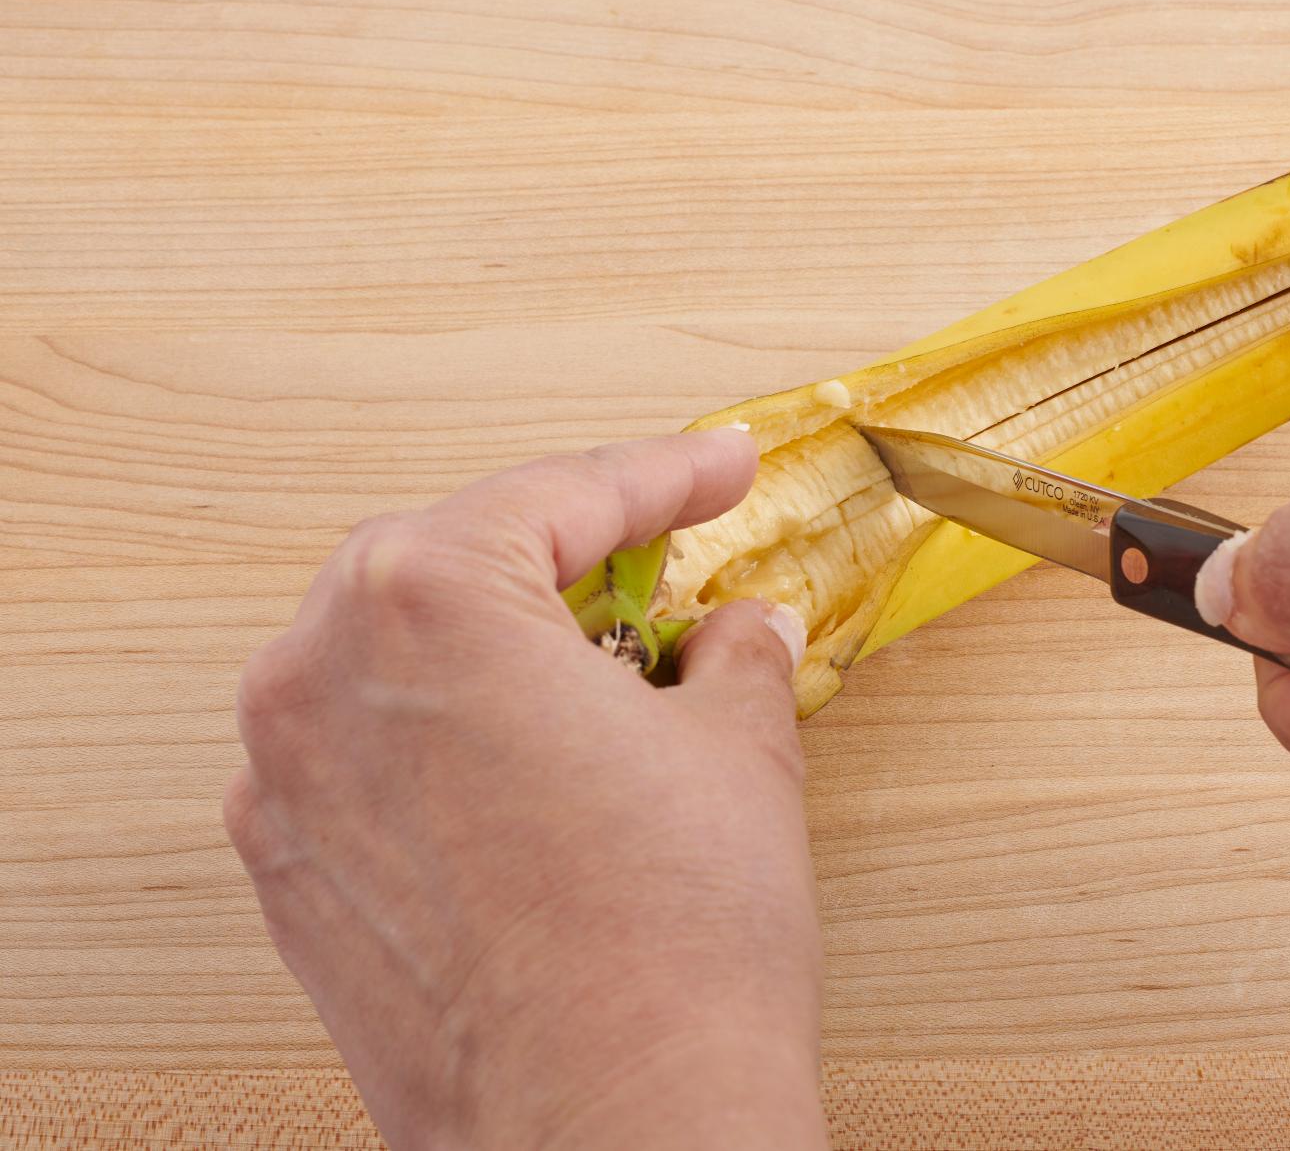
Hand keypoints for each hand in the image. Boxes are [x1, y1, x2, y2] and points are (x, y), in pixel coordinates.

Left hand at [224, 431, 828, 1148]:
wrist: (618, 1127)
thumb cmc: (669, 949)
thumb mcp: (738, 749)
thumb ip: (733, 653)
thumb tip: (738, 630)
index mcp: (426, 602)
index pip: (558, 495)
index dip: (662, 474)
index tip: (713, 470)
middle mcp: (321, 677)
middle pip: (451, 557)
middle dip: (565, 551)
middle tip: (665, 558)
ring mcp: (286, 783)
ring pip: (392, 653)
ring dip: (497, 644)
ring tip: (606, 671)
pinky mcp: (288, 874)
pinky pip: (360, 750)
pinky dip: (441, 731)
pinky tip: (532, 762)